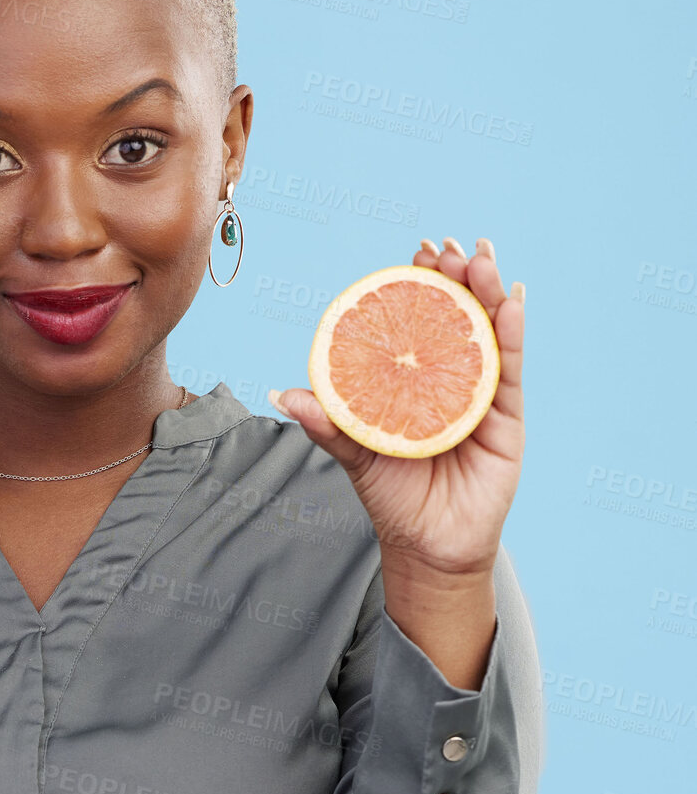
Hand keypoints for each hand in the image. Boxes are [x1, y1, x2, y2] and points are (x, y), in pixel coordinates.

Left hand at [269, 237, 524, 576]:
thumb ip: (326, 423)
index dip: (420, 284)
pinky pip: (512, 370)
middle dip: (456, 277)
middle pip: (458, 316)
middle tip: (446, 247)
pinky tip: (511, 302)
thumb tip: (281, 394)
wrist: (427, 546)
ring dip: (488, 292)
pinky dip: (512, 334)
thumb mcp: (355, 453)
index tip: (416, 252)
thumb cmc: (392, 496)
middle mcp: (451, 378)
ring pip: (489, 333)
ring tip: (482, 259)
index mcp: (415, 378)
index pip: (420, 320)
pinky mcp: (506, 418)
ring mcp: (483, 394)